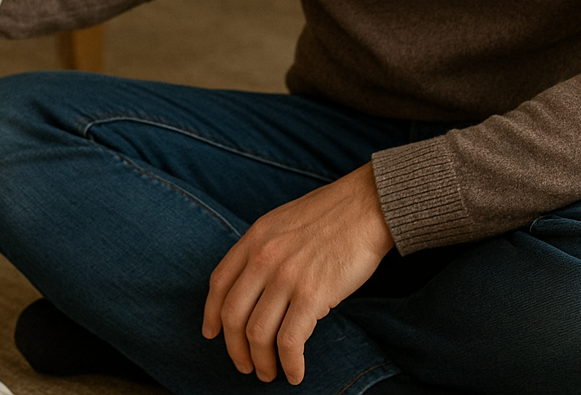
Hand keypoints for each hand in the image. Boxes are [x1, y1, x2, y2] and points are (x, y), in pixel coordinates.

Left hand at [201, 163, 394, 384]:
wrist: (368, 205)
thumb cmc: (332, 214)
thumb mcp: (283, 222)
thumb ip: (264, 249)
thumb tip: (255, 286)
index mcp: (254, 238)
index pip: (219, 284)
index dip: (211, 314)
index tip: (212, 333)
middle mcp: (263, 258)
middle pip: (233, 314)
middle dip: (234, 348)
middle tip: (245, 365)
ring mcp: (286, 277)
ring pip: (257, 333)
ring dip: (261, 362)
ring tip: (269, 373)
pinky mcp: (312, 295)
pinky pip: (289, 341)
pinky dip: (290, 364)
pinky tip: (295, 373)